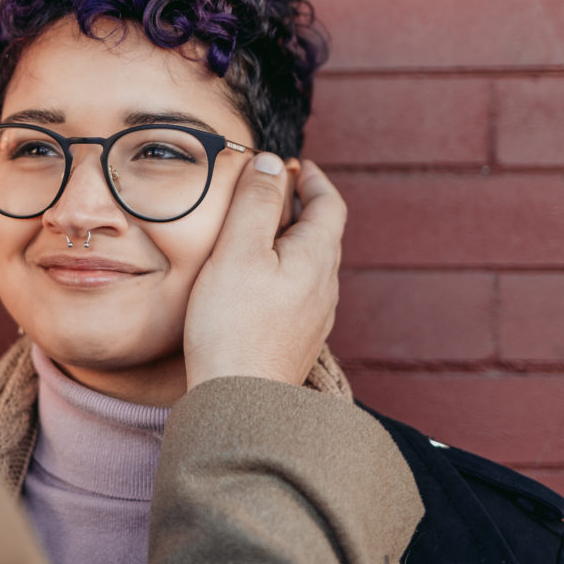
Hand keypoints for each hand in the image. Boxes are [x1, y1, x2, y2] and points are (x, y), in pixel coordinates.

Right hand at [183, 153, 346, 389]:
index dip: (314, 179)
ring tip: (256, 233)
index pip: (330, 204)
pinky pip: (298, 291)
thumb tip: (270, 162)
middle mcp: (326, 287)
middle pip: (322, 233)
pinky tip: (254, 282)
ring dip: (290, 240)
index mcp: (317, 258)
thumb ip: (255, 202)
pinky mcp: (298, 340)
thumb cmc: (233, 325)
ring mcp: (315, 317)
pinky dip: (282, 270)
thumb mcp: (238, 250)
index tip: (295, 165)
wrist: (240, 401)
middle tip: (268, 192)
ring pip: (310, 264)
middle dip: (299, 206)